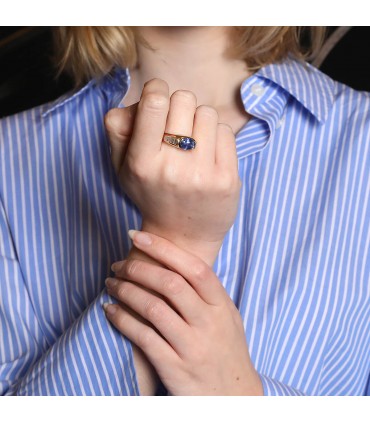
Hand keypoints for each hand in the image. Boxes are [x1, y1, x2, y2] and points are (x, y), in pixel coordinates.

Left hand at [104, 230, 262, 395]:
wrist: (233, 399)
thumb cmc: (227, 352)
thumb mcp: (228, 318)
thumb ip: (208, 293)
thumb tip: (179, 263)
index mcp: (221, 306)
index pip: (194, 268)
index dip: (163, 248)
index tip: (136, 236)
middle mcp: (209, 323)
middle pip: (170, 284)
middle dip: (138, 268)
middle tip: (118, 264)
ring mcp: (192, 346)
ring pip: (153, 308)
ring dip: (125, 291)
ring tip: (110, 284)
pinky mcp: (174, 367)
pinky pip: (143, 337)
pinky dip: (122, 320)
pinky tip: (110, 311)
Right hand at [105, 79, 240, 265]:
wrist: (182, 236)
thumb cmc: (152, 194)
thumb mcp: (122, 167)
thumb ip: (118, 129)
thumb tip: (140, 98)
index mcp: (142, 162)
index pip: (155, 102)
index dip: (157, 90)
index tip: (158, 99)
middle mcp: (172, 168)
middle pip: (183, 99)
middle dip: (179, 106)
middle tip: (177, 126)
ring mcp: (202, 174)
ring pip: (207, 112)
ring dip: (199, 122)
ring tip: (193, 144)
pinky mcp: (227, 179)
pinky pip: (226, 131)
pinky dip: (217, 137)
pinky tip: (208, 155)